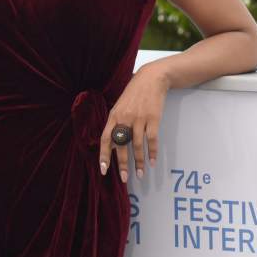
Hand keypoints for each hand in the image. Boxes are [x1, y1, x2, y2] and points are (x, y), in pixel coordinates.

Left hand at [98, 64, 169, 182]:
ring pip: (137, 145)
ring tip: (140, 174)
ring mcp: (139, 118)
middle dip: (122, 164)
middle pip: (121, 145)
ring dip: (139, 162)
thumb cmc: (134, 94)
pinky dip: (152, 152)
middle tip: (123, 178)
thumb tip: (113, 145)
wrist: (151, 79)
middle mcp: (124, 118)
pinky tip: (152, 162)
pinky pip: (152, 139)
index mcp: (114, 116)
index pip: (106, 139)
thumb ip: (116, 124)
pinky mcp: (153, 118)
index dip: (104, 155)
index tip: (104, 170)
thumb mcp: (120, 107)